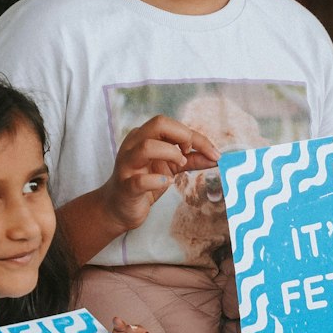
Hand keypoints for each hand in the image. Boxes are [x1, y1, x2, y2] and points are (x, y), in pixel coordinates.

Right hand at [98, 115, 220, 231]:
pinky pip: (140, 180)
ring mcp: (127, 165)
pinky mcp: (126, 187)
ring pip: (147, 146)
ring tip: (179, 165)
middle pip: (158, 124)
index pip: (171, 125)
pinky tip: (166, 182)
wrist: (117, 209)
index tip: (213, 152)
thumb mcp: (171, 168)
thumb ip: (191, 160)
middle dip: (183, 136)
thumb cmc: (143, 184)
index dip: (196, 137)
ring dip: (170, 153)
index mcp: (143, 136)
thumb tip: (215, 157)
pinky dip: (157, 180)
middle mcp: (133, 145)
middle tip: (190, 154)